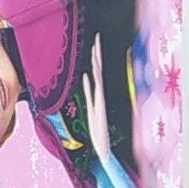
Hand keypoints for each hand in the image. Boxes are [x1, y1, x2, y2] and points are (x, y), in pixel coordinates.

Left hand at [80, 33, 108, 148]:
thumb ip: (88, 96)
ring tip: (93, 50)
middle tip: (96, 38)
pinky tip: (86, 76)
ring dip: (95, 66)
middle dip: (96, 55)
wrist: (103, 149)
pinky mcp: (96, 110)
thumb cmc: (97, 131)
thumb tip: (85, 82)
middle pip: (98, 71)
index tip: (94, 44)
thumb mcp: (90, 110)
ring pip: (97, 80)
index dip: (95, 59)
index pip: (96, 72)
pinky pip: (92, 95)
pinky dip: (89, 86)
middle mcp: (99, 96)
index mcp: (97, 95)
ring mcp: (98, 103)